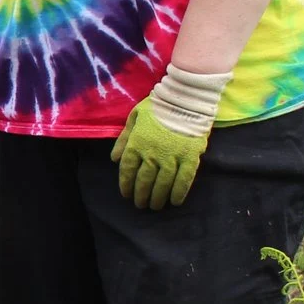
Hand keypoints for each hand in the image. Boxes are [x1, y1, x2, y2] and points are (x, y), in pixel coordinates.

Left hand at [111, 66, 229, 209]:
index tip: (126, 194)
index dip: (125, 184)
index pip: (127, 169)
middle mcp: (152, 153)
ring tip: (155, 206)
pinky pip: (184, 180)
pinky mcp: (190, 157)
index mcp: (136, 143)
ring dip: (157, 197)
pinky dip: (179, 192)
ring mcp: (172, 156)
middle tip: (140, 205)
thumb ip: (124, 139)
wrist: (186, 98)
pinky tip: (175, 201)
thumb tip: (113, 159)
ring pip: (162, 183)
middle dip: (141, 195)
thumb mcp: (134, 118)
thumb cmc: (158, 106)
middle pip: (144, 180)